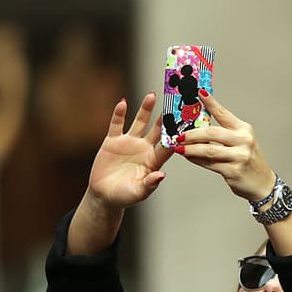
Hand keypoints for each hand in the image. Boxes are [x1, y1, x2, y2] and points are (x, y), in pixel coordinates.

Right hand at [85, 93, 172, 209]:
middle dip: (166, 116)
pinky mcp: (113, 141)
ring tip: (152, 95)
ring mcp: (129, 143)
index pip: (168, 145)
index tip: (186, 123)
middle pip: (157, 129)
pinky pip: (117, 125)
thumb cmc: (125, 196)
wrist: (105, 196)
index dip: (177, 134)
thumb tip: (161, 175)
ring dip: (146, 109)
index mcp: (154, 161)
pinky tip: (123, 103)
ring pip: (140, 122)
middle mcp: (144, 148)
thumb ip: (150, 184)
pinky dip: (119, 114)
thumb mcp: (139, 193)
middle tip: (175, 101)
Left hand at [173, 91, 275, 201]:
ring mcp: (239, 156)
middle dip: (192, 134)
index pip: (224, 113)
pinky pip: (209, 164)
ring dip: (190, 149)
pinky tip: (189, 157)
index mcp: (243, 129)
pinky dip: (196, 160)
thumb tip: (198, 127)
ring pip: (208, 150)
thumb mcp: (241, 141)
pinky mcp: (233, 171)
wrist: (262, 183)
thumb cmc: (249, 161)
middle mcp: (243, 141)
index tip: (199, 93)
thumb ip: (224, 133)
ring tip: (179, 147)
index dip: (211, 103)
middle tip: (179, 135)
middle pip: (212, 133)